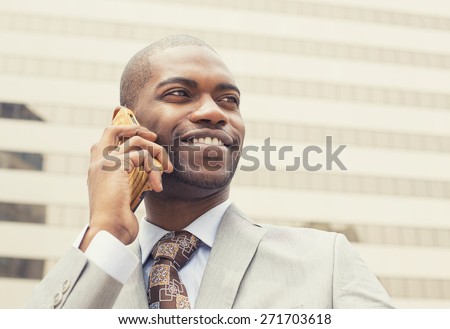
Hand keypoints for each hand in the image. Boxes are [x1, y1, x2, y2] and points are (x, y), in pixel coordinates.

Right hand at [79, 125, 172, 250]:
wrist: (109, 231)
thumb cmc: (117, 221)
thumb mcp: (125, 198)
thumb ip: (131, 183)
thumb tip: (151, 174)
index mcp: (97, 170)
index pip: (105, 140)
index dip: (121, 130)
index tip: (142, 135)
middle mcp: (97, 163)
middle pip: (112, 130)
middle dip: (135, 128)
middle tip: (153, 137)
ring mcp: (104, 162)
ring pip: (135, 141)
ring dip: (156, 152)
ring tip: (166, 169)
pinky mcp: (115, 165)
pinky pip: (142, 155)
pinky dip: (154, 169)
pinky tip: (157, 186)